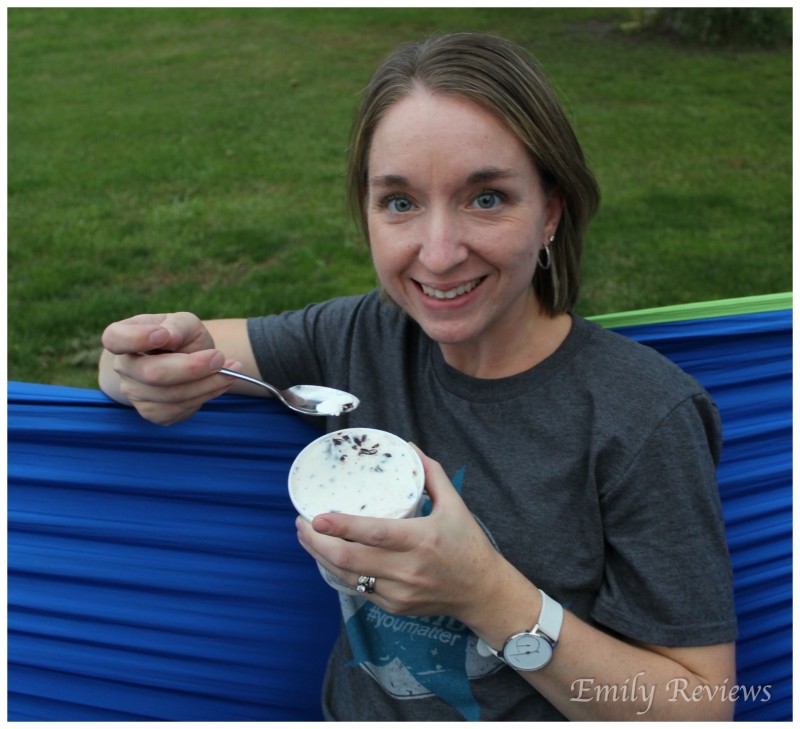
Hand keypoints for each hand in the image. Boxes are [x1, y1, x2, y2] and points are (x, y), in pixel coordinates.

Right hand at [100, 312, 239, 424]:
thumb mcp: (184, 323)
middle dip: (192, 367)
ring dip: (208, 383)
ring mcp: (136, 394)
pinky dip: (207, 395)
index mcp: (122, 338)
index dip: (136, 338)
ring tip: (231, 369)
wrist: (186, 360)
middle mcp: (124, 368)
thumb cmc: (181, 337)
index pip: (114, 338)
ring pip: (172, 395)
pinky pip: (182, 409)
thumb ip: (177, 326)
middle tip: (220, 357)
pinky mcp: (154, 413)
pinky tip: (220, 382)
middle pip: (152, 374)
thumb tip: (168, 337)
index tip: (164, 336)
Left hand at [295, 445, 512, 625]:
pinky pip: (357, 589)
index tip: (317, 517)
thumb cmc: (468, 544)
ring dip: (320, 557)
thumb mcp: (455, 505)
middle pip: (350, 560)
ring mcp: (398, 592)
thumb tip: (408, 447)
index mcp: (422, 541)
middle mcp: (407, 569)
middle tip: (301, 523)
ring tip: (306, 537)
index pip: (374, 534)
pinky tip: (326, 556)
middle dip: (317, 543)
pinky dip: (337, 572)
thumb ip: (431, 474)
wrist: (482, 592)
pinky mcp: (393, 606)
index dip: (342, 526)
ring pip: (347, 578)